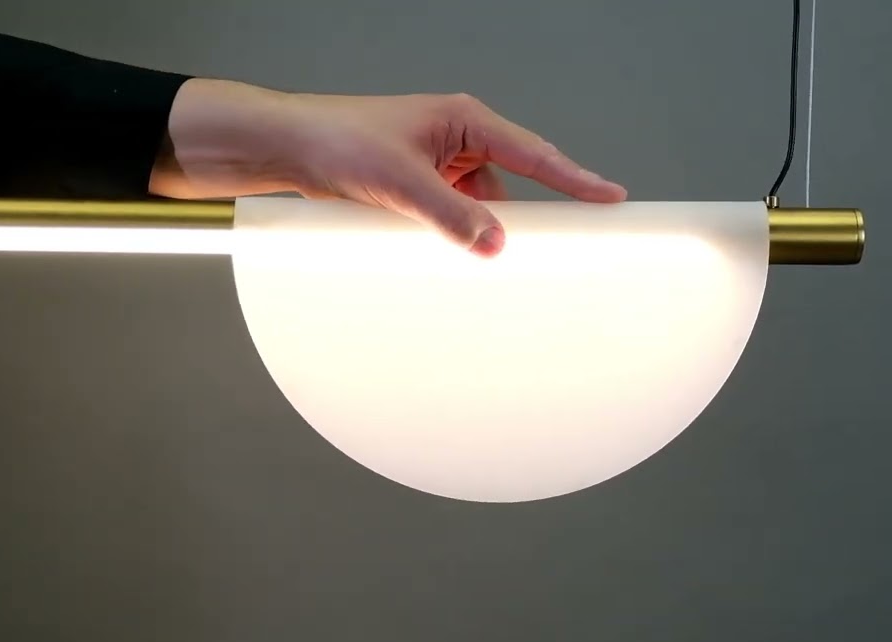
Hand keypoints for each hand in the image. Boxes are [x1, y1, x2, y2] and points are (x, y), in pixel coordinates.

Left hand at [151, 80, 626, 255]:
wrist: (285, 147)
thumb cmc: (336, 141)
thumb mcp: (400, 183)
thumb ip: (451, 216)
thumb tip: (496, 244)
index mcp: (463, 121)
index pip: (534, 154)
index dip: (576, 180)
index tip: (613, 200)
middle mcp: (454, 138)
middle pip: (509, 186)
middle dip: (522, 220)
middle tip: (553, 252)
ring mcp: (434, 163)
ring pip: (475, 207)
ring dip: (475, 234)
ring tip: (480, 263)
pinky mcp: (412, 186)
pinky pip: (447, 216)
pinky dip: (449, 237)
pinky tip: (444, 258)